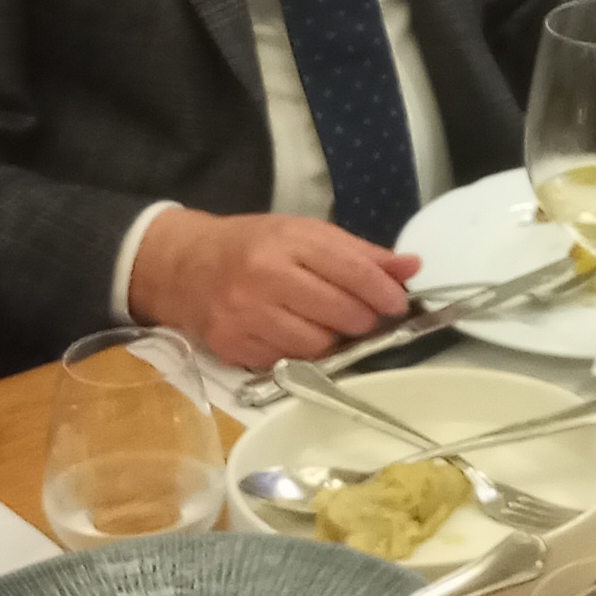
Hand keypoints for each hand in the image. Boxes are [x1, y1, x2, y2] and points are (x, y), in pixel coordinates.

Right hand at [132, 209, 419, 370]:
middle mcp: (264, 276)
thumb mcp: (304, 234)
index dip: (383, 292)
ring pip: (316, 344)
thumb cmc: (252, 246)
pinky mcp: (231, 345)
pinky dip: (299, 353)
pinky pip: (286, 361)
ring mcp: (245, 314)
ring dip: (332, 340)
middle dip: (362, 319)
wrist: (183, 266)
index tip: (398, 304)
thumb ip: (359, 253)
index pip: (351, 270)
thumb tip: (412, 267)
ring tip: (326, 324)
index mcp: (287, 241)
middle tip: (364, 316)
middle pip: (338, 312)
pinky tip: (293, 334)